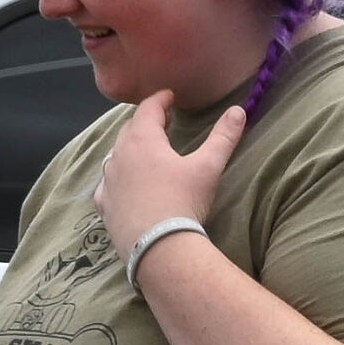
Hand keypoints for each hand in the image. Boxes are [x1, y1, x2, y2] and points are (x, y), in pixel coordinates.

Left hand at [95, 89, 244, 257]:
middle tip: (160, 122)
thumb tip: (238, 110)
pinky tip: (123, 184)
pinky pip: (107, 183)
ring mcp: (109, 180)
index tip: (169, 96)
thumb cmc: (183, 202)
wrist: (158, 247)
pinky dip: (117, 177)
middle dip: (145, 122)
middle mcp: (119, 154)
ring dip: (129, 148)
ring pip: (116, 155)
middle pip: (129, 129)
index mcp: (143, 140)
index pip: (148, 109)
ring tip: (143, 152)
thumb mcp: (208, 168)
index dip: (160, 100)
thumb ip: (223, 138)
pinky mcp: (105, 204)